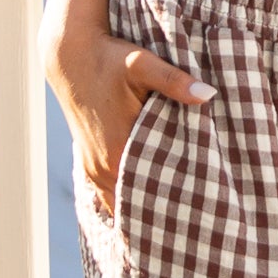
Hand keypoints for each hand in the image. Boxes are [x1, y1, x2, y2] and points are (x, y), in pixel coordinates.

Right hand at [44, 19, 212, 211]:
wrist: (69, 55)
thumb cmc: (108, 59)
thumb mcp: (142, 64)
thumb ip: (175, 81)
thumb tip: (208, 93)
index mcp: (117, 154)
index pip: (150, 198)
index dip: (174, 208)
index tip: (198, 216)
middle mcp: (101, 169)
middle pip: (137, 207)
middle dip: (163, 212)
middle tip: (196, 221)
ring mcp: (92, 168)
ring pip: (121, 202)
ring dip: (144, 205)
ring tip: (176, 217)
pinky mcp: (89, 161)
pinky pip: (110, 192)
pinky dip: (128, 196)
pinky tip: (149, 198)